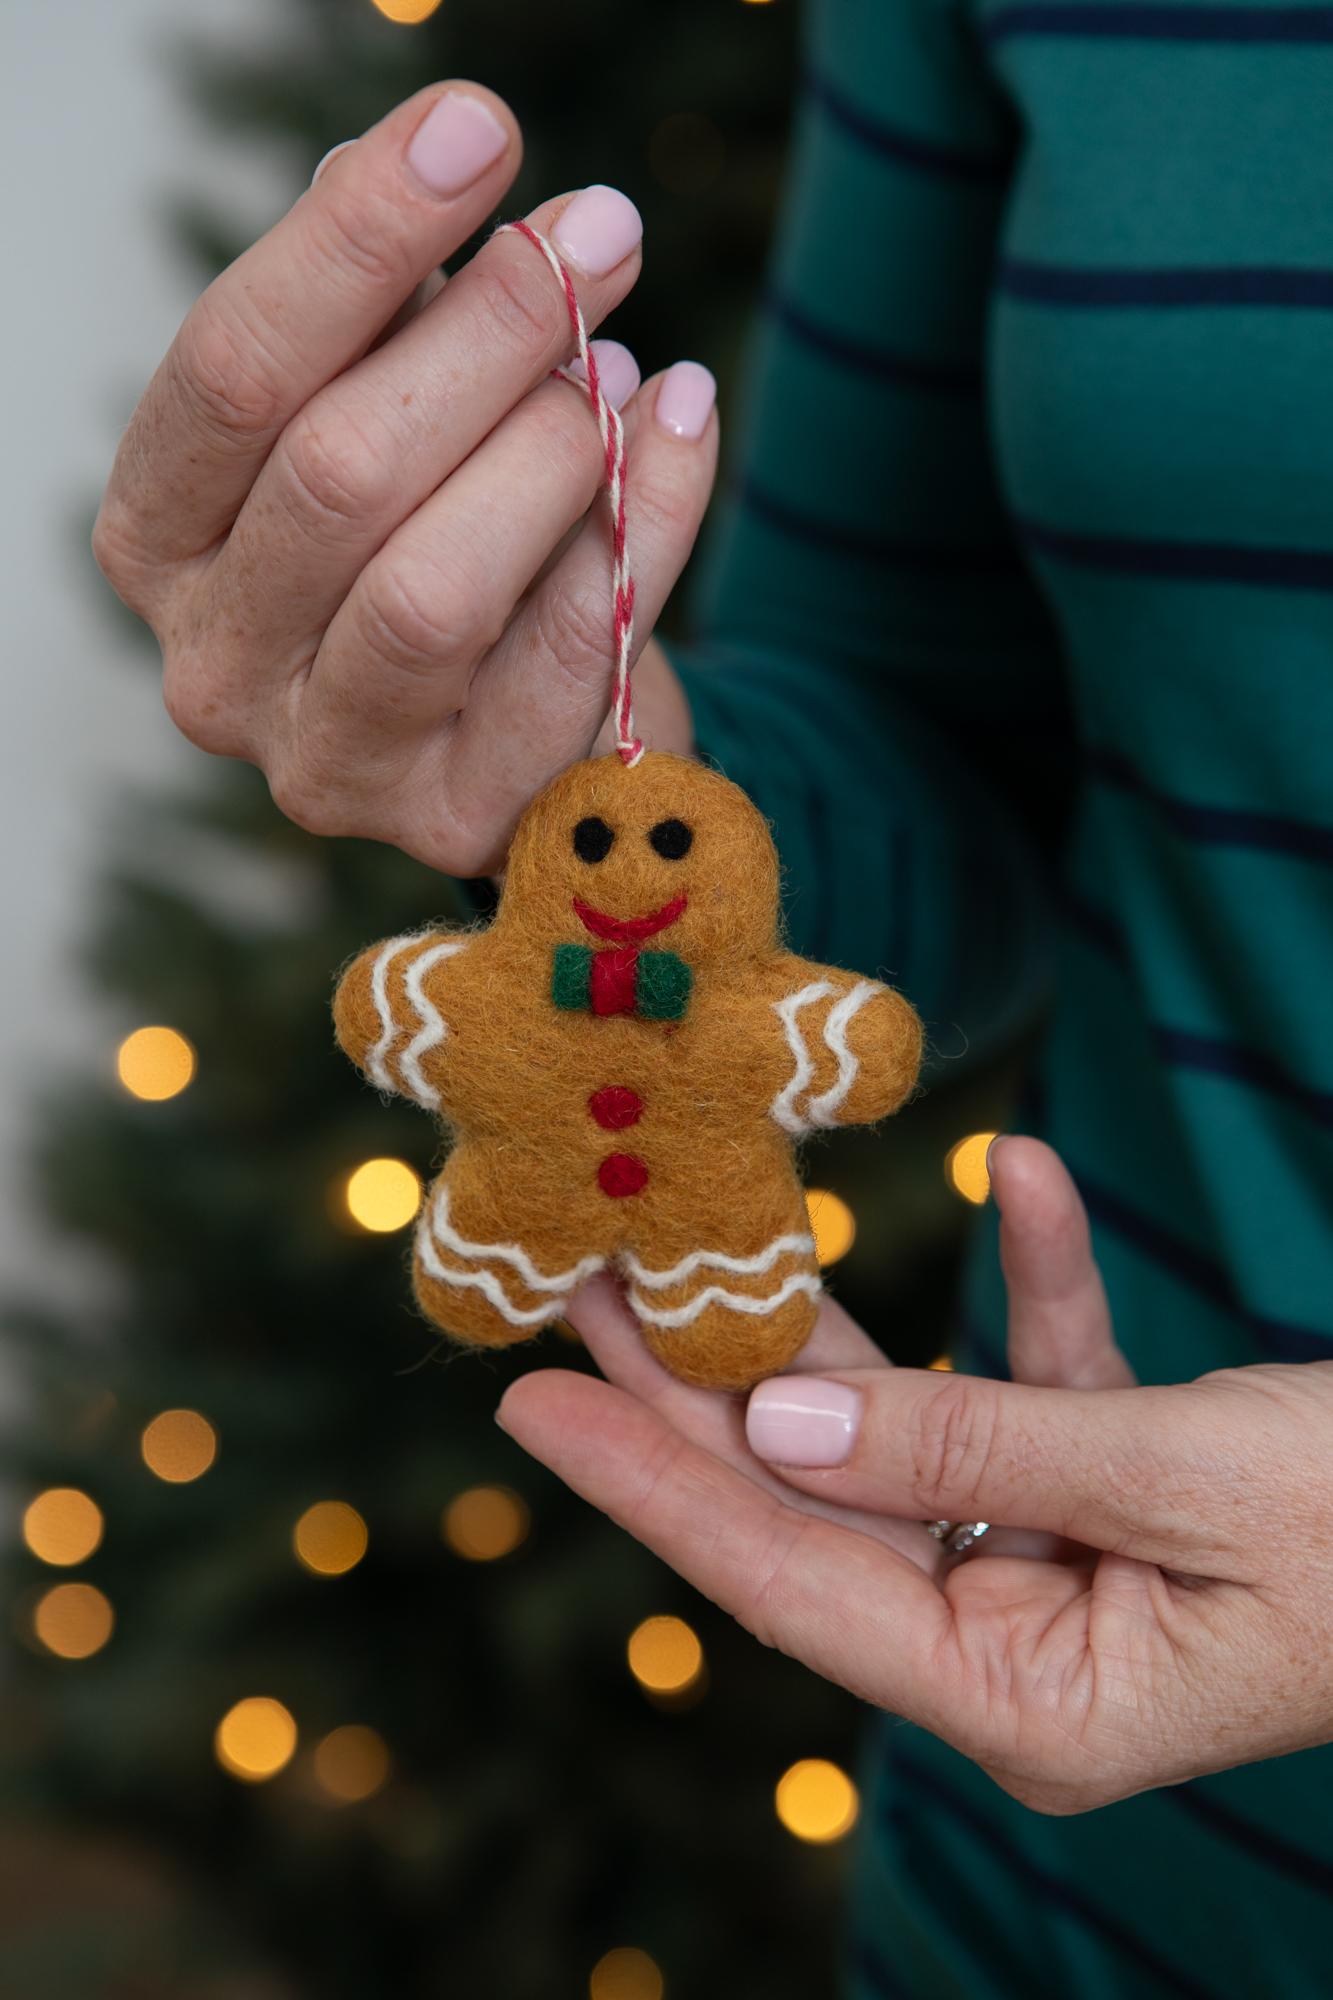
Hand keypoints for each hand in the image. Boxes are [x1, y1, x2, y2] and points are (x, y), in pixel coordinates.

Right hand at [93, 84, 709, 875]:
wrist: (531, 724)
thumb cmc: (444, 535)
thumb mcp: (391, 411)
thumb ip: (383, 312)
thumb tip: (428, 161)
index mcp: (160, 537)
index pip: (234, 371)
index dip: (356, 241)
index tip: (479, 132)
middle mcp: (212, 665)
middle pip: (338, 472)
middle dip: (489, 332)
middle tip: (603, 235)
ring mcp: (323, 763)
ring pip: (431, 589)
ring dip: (550, 449)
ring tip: (620, 362)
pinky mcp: (448, 824)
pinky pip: (560, 662)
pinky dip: (643, 526)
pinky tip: (679, 428)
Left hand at [497, 1139, 1332, 1813]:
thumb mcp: (1184, 1486)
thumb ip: (976, 1450)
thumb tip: (780, 1419)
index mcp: (1029, 1703)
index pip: (792, 1588)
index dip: (652, 1487)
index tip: (529, 1404)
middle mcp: (1025, 1646)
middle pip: (822, 1501)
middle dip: (703, 1391)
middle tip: (578, 1287)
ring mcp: (1070, 1566)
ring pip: (906, 1432)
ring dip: (831, 1322)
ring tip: (707, 1228)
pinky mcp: (1124, 1486)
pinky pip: (1050, 1381)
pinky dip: (1040, 1287)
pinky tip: (1023, 1174)